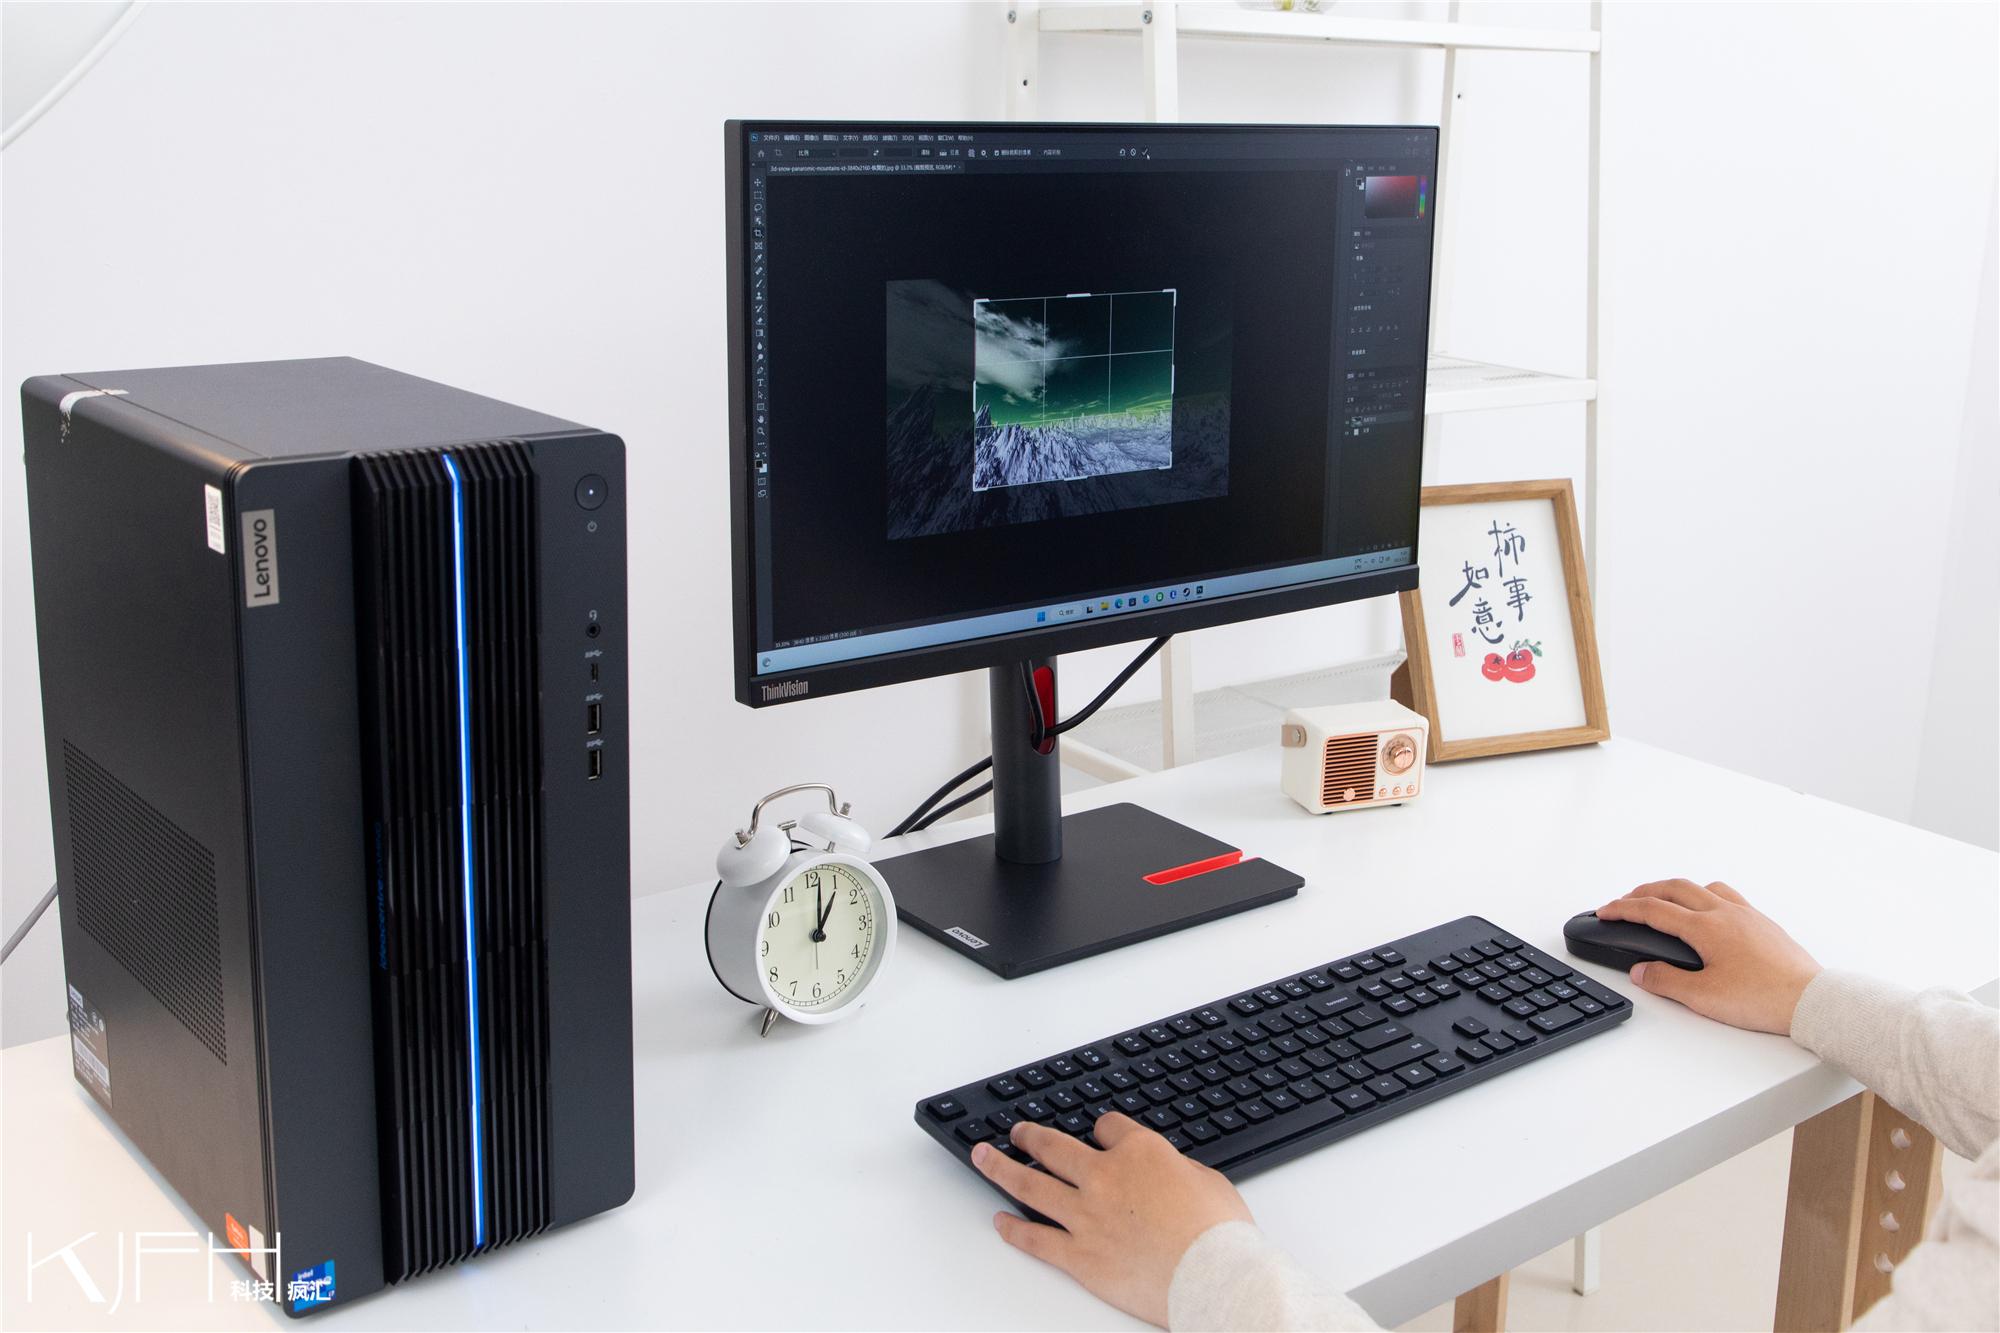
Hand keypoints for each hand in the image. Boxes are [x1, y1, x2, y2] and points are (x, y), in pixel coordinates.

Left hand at [970, 1113, 1252, 1327]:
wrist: (1214, 1279)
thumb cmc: (1219, 1235)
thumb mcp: (1207, 1180)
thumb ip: (1176, 1169)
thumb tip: (1166, 1171)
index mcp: (1140, 1152)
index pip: (1108, 1126)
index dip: (1102, 1129)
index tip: (1099, 1133)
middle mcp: (1104, 1177)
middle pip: (1054, 1146)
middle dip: (1031, 1136)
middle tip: (1017, 1131)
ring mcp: (1086, 1217)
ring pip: (1029, 1184)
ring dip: (1001, 1167)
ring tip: (984, 1156)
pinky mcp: (1079, 1256)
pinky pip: (1034, 1239)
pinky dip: (1012, 1230)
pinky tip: (999, 1221)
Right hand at [1596, 879, 1821, 1034]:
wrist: (1813, 1001)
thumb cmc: (1765, 999)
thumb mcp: (1704, 997)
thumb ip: (1666, 981)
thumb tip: (1643, 971)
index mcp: (1706, 928)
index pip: (1653, 910)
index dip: (1623, 909)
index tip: (1605, 911)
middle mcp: (1726, 913)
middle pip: (1675, 888)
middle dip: (1644, 892)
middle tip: (1625, 901)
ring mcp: (1748, 915)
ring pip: (1704, 887)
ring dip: (1677, 888)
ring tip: (1666, 899)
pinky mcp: (1765, 924)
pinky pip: (1729, 895)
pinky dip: (1706, 895)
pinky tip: (1709, 910)